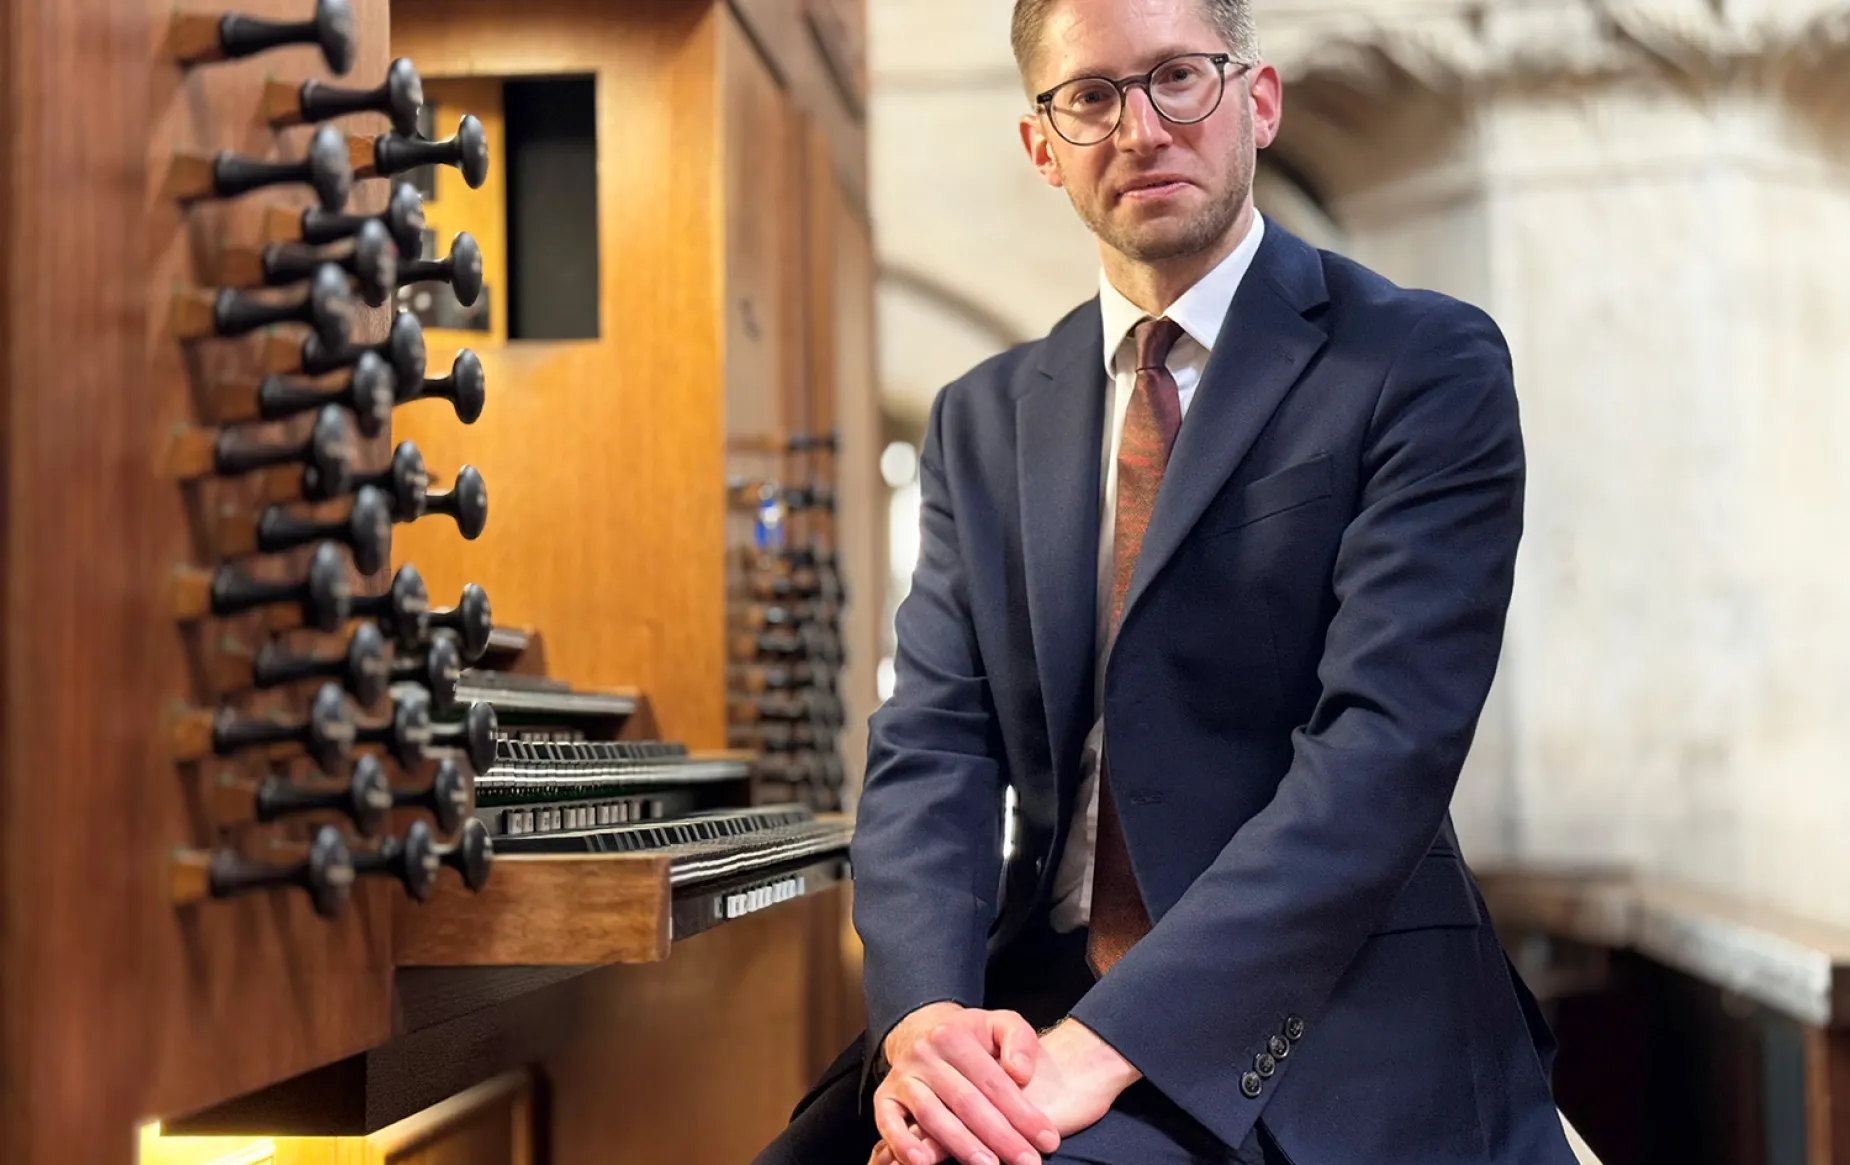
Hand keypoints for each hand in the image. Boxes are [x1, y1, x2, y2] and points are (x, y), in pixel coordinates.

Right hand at [873, 1002, 1059, 1164]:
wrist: (922, 1032)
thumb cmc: (971, 1037)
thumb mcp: (1000, 1024)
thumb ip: (1019, 1040)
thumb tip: (1020, 1073)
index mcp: (954, 1036)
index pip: (993, 1081)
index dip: (1022, 1113)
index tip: (1048, 1139)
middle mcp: (924, 1055)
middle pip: (966, 1101)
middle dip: (1000, 1136)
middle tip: (1027, 1162)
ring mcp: (902, 1077)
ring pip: (931, 1115)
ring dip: (961, 1145)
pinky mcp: (884, 1097)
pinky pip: (888, 1123)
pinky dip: (902, 1144)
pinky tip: (922, 1162)